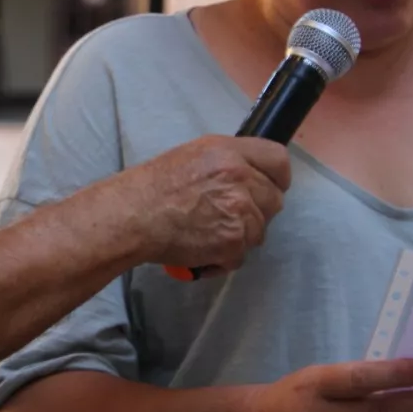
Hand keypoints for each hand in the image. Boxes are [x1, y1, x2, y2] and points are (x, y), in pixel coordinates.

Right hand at [117, 135, 290, 272]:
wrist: (133, 215)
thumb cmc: (154, 185)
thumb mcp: (195, 155)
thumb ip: (229, 161)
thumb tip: (251, 174)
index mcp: (230, 152)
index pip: (279, 161)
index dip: (277, 177)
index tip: (269, 187)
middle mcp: (240, 178)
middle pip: (274, 200)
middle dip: (257, 211)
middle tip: (229, 215)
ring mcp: (240, 211)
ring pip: (259, 231)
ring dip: (239, 237)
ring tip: (208, 233)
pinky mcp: (233, 242)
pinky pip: (241, 255)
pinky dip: (223, 259)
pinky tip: (202, 250)